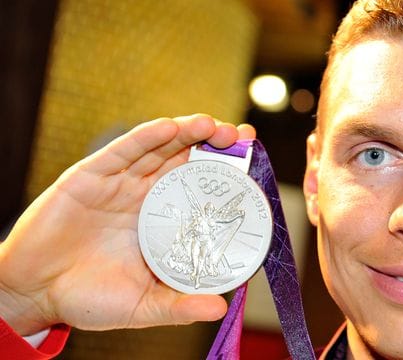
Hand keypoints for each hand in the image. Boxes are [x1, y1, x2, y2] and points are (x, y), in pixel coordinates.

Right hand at [0, 114, 255, 334]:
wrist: (34, 294)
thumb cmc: (88, 299)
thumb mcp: (142, 305)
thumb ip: (178, 305)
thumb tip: (220, 308)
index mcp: (161, 221)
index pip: (199, 190)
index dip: (225, 175)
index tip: (252, 162)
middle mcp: (145, 196)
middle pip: (185, 161)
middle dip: (213, 145)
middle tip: (239, 135)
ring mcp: (119, 183)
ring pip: (159, 149)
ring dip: (186, 133)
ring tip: (212, 125)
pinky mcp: (90, 176)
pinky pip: (123, 152)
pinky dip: (147, 138)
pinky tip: (170, 127)